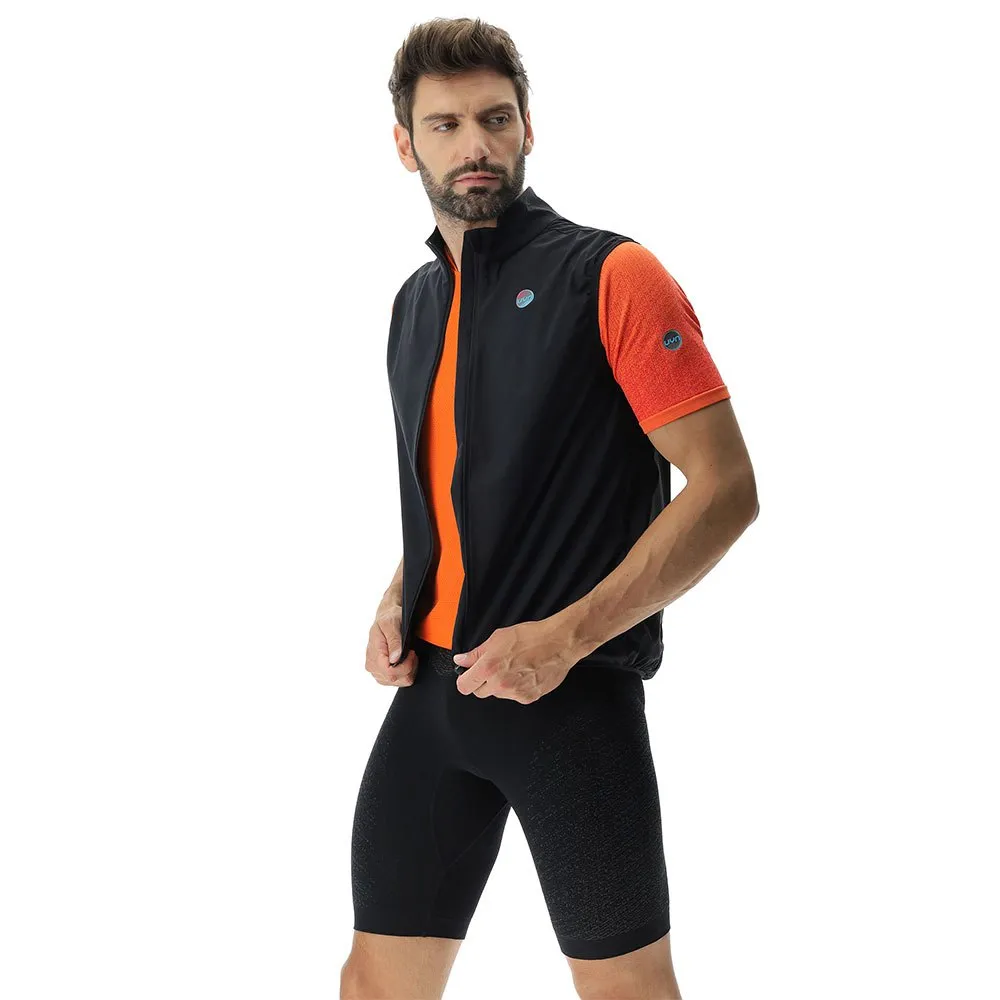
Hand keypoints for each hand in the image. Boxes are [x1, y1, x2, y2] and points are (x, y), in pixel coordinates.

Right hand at [365, 601, 417, 686]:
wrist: (387, 616)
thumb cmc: (389, 617)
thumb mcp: (391, 623)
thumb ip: (394, 641)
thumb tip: (395, 658)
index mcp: (374, 654)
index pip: (390, 673)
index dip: (405, 666)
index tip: (411, 653)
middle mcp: (372, 665)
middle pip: (396, 679)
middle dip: (409, 667)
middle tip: (411, 651)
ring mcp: (377, 671)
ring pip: (399, 682)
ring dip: (408, 669)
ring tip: (408, 654)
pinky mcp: (382, 673)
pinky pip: (398, 680)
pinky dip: (406, 671)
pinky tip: (406, 660)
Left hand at [452, 619, 578, 702]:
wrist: (558, 644)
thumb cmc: (531, 637)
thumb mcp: (498, 638)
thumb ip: (476, 653)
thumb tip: (461, 660)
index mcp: (489, 668)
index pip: (464, 686)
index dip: (465, 679)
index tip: (468, 675)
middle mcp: (500, 684)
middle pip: (480, 692)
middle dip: (483, 682)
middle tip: (495, 667)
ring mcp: (514, 694)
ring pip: (498, 694)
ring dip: (501, 684)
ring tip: (515, 667)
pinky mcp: (528, 698)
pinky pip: (515, 696)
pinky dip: (517, 687)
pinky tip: (526, 673)